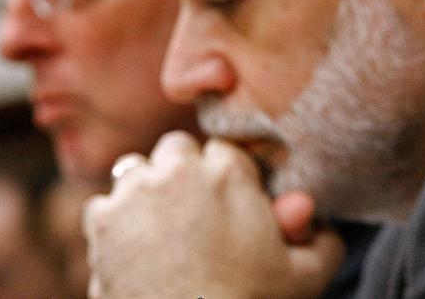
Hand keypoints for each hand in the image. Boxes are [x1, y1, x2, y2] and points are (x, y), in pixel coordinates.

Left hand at [83, 132, 344, 298]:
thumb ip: (323, 239)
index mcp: (229, 173)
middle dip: (185, 171)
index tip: (231, 202)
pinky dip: (117, 221)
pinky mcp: (101, 220)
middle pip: (179, 149)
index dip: (229, 176)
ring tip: (164, 231)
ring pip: (138, 171)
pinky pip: (106, 204)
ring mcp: (134, 193)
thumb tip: (318, 221)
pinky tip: (136, 250)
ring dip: (149, 190)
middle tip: (195, 211)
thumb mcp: (306, 276)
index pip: (225, 149)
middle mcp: (178, 171)